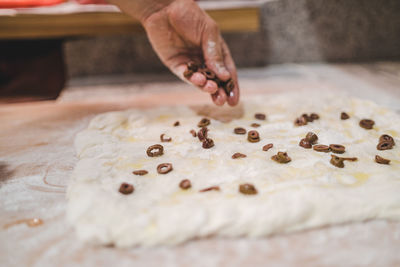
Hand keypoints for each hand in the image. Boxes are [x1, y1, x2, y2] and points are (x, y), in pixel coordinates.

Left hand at [108, 0, 239, 105]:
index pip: (227, 72)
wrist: (165, 8)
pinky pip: (186, 76)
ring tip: (211, 89)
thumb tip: (225, 77)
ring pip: (200, 81)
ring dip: (206, 87)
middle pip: (214, 81)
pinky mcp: (176, 65)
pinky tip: (199, 80)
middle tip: (222, 102)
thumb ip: (215, 54)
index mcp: (216, 51)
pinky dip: (193, 79)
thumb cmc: (190, 15)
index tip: (234, 100)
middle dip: (219, 92)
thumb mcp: (209, 33)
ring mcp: (190, 63)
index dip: (231, 87)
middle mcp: (204, 60)